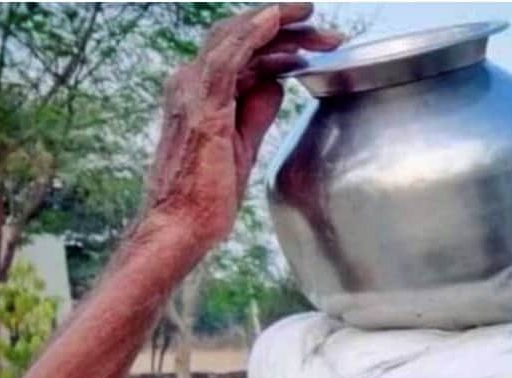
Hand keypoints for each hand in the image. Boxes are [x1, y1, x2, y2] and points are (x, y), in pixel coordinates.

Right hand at [140, 3, 343, 257]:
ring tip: (312, 17)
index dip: (281, 41)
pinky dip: (252, 34)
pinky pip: (228, 57)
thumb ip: (256, 110)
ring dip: (278, 25)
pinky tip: (275, 19)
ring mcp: (192, 90)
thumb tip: (278, 84)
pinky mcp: (202, 105)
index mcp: (201, 92)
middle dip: (287, 30)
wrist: (180, 224)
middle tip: (331, 34)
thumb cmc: (207, 193)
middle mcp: (191, 83)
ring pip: (236, 39)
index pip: (243, 51)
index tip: (319, 42)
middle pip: (242, 38)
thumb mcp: (242, 143)